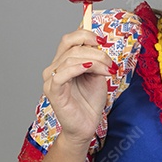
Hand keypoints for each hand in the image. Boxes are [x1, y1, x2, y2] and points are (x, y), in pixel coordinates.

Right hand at [41, 28, 117, 143]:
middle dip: (95, 51)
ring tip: (107, 71)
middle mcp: (54, 68)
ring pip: (70, 58)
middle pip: (72, 46)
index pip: (69, 39)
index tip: (102, 42)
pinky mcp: (52, 91)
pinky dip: (78, 68)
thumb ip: (95, 59)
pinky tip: (89, 69)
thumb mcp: (97, 74)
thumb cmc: (89, 102)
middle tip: (110, 63)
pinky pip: (62, 73)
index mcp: (62, 62)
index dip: (86, 35)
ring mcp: (51, 79)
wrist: (86, 125)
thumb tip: (98, 43)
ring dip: (93, 61)